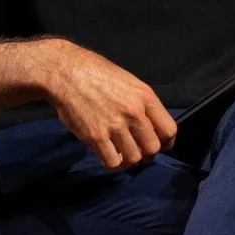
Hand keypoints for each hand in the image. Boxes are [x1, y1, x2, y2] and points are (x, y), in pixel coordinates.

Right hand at [40, 42, 177, 169]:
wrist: (65, 72)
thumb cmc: (95, 73)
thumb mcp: (128, 82)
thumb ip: (142, 104)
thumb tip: (150, 126)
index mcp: (145, 96)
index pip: (169, 130)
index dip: (166, 142)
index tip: (159, 144)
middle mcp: (133, 112)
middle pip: (153, 148)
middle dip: (146, 154)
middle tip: (137, 150)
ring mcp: (114, 125)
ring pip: (134, 158)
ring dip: (129, 160)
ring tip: (121, 153)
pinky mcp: (95, 136)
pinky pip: (112, 162)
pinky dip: (112, 163)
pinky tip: (108, 154)